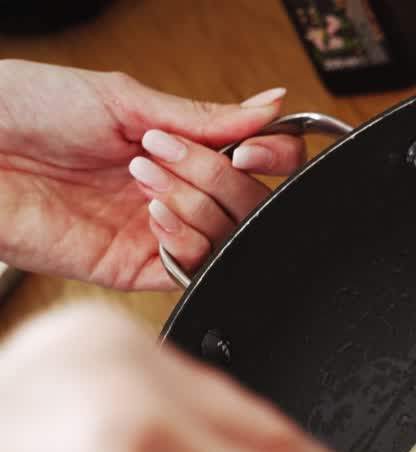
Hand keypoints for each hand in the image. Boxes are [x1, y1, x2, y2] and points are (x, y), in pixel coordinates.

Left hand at [0, 60, 305, 289]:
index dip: (273, 156)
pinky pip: (192, 270)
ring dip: (198, 204)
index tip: (252, 147)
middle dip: (220, 176)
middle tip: (170, 154)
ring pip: (229, 238)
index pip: (261, 161)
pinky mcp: (133, 267)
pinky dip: (186, 241)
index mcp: (180, 148)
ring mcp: (157, 231)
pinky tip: (152, 214)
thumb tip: (272, 107)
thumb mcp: (123, 99)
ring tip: (145, 178)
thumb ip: (203, 114)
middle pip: (252, 202)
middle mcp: (176, 192)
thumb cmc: (25, 111)